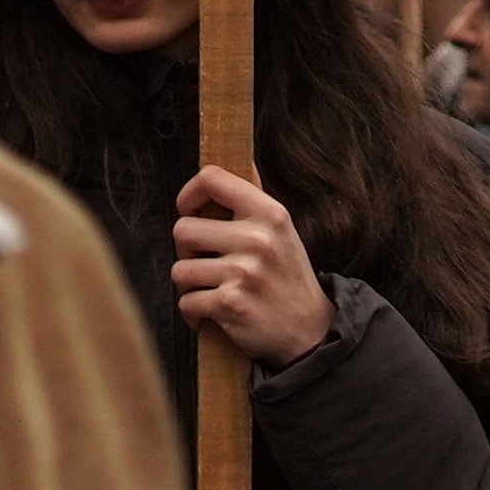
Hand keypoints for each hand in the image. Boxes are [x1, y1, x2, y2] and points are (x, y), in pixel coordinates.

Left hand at [172, 168, 332, 367]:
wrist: (310, 331)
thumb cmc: (289, 277)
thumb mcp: (283, 231)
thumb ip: (256, 197)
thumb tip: (241, 158)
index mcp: (269, 213)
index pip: (211, 179)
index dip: (188, 194)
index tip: (191, 211)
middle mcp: (257, 238)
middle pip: (183, 229)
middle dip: (187, 251)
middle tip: (206, 263)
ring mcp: (243, 272)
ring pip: (180, 271)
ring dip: (189, 286)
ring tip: (211, 290)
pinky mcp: (231, 304)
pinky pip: (187, 302)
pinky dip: (194, 313)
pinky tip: (211, 314)